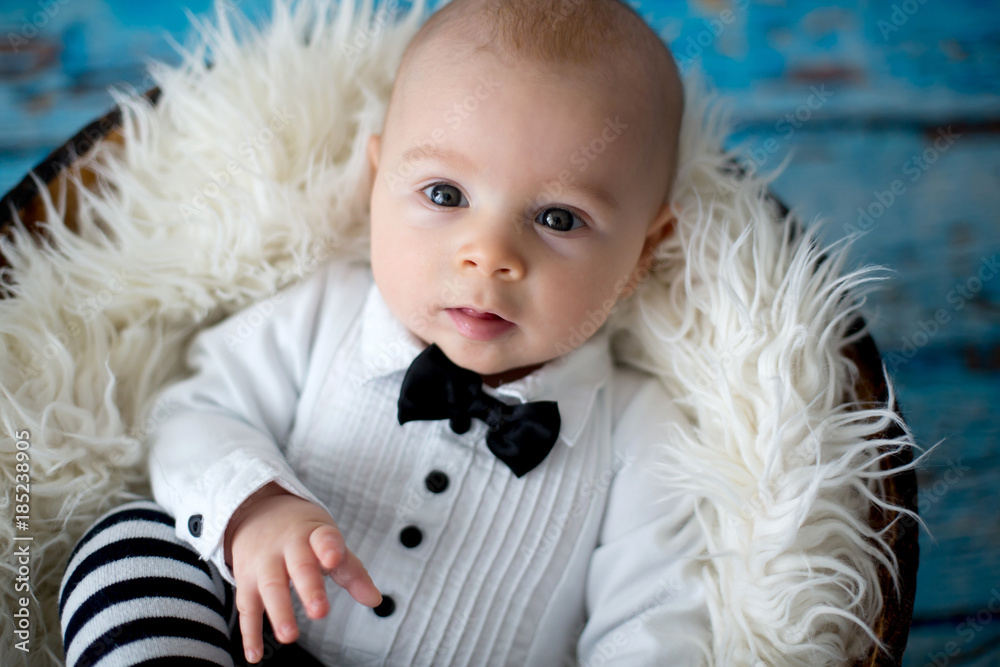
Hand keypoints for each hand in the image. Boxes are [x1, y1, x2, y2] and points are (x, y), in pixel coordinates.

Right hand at [225, 483, 381, 662]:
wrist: (257, 511)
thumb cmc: (302, 533)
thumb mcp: (328, 541)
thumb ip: (351, 571)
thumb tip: (374, 600)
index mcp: (313, 534)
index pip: (324, 537)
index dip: (329, 548)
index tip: (333, 559)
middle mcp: (287, 546)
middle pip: (299, 566)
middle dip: (309, 588)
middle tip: (319, 611)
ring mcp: (264, 562)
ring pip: (271, 586)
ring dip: (279, 612)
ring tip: (289, 636)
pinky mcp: (246, 580)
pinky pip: (247, 607)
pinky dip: (250, 632)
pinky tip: (255, 654)